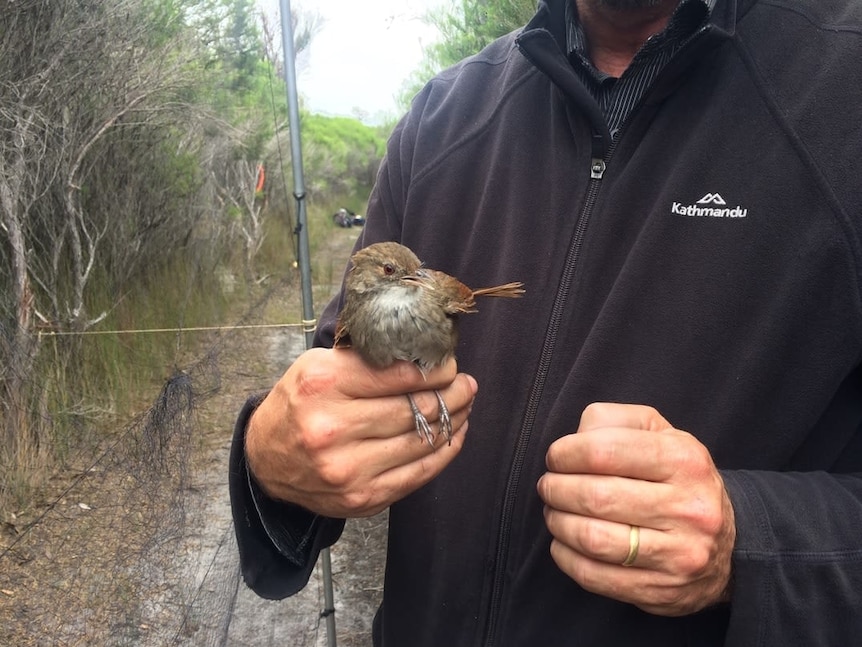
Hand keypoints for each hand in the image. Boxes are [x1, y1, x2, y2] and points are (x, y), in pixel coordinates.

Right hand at [245, 347, 476, 517]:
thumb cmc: (299, 405)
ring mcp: (348, 469)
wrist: (266, 461)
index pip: (400, 374)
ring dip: (454, 420)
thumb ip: (367, 360)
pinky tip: (454, 434)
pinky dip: (445, 451)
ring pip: (423, 440)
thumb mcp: (319, 366)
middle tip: (467, 384)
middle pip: (416, 408)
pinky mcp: (363, 497)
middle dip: (454, 394)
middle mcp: (332, 428)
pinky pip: (419, 472)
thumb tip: (426, 356)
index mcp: (323, 385)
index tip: (450, 364)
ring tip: (464, 405)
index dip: (436, 369)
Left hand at [536, 403, 734, 615]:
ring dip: (557, 522)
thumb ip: (614, 420)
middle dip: (556, 489)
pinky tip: (563, 542)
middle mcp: (688, 508)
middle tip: (548, 485)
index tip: (556, 457)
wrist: (730, 545)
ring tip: (553, 511)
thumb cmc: (677, 478)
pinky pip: (594, 576)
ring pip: (592, 538)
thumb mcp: (659, 433)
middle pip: (595, 497)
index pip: (604, 451)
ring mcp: (678, 554)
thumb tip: (575, 437)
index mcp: (685, 460)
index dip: (566, 453)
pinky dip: (565, 556)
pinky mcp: (661, 590)